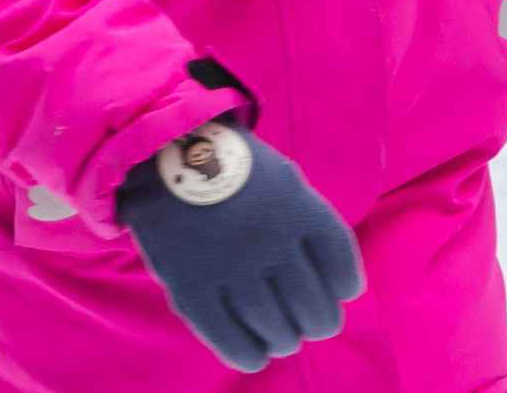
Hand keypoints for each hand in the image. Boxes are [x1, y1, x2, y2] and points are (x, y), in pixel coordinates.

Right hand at [119, 121, 363, 370]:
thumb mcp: (283, 179)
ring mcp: (231, 267)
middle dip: (319, 322)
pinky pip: (231, 340)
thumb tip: (332, 282)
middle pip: (314, 308)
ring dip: (285, 338)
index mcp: (298, 208)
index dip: (345, 287)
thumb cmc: (230, 168)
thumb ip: (307, 223)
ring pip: (277, 329)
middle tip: (312, 323)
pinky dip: (249, 354)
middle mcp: (270, 240)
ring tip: (283, 337)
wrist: (162, 152)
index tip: (341, 293)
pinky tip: (255, 354)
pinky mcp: (193, 289)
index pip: (342, 269)